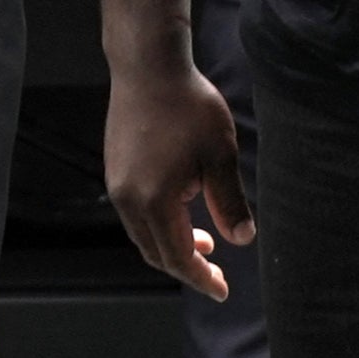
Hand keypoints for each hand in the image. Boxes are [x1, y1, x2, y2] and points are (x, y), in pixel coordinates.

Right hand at [103, 59, 250, 301]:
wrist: (148, 67)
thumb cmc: (189, 106)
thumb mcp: (220, 155)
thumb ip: (230, 202)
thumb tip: (243, 240)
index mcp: (154, 200)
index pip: (178, 257)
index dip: (201, 278)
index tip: (222, 290)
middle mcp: (128, 199)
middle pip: (155, 253)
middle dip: (186, 268)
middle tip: (216, 273)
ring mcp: (117, 185)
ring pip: (142, 235)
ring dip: (171, 245)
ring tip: (204, 241)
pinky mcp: (115, 171)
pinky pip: (135, 215)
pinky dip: (158, 226)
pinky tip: (182, 209)